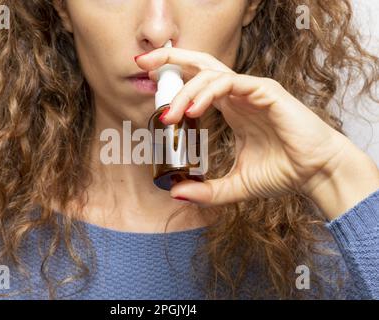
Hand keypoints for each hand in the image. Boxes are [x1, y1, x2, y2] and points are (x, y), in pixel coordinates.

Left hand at [135, 47, 378, 219]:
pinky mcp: (265, 91)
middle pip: (199, 64)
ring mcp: (251, 91)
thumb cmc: (281, 173)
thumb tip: (175, 193)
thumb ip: (206, 191)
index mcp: (230, 108)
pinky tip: (194, 111)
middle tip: (143, 63)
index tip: (149, 86)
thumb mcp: (234, 186)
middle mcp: (237, 95)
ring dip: (185, 90)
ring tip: (170, 115)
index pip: (196, 84)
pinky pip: (230, 83)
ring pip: (209, 74)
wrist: (314, 174)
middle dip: (170, 58)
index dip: (173, 80)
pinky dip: (208, 92)